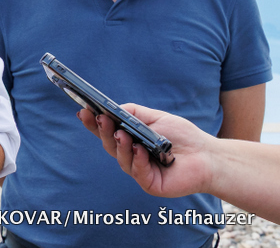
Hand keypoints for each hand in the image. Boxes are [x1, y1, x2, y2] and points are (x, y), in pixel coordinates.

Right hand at [78, 104, 214, 197]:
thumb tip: (112, 109)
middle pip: (109, 144)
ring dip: (120, 145)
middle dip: (103, 131)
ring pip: (120, 158)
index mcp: (129, 139)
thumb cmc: (182, 136)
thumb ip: (133, 112)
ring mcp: (139, 170)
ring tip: (121, 134)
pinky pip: (138, 172)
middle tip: (100, 119)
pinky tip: (139, 150)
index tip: (83, 111)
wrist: (207, 156)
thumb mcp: (155, 117)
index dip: (93, 123)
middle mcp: (130, 155)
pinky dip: (137, 160)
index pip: (106, 131)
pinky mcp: (150, 183)